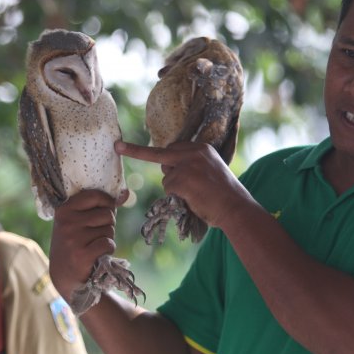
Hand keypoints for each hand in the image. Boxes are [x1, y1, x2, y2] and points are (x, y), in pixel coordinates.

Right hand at [49, 190, 118, 301]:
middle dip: (108, 225)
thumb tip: (126, 193)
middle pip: (108, 214)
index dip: (107, 204)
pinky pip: (108, 244)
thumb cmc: (75, 242)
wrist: (63, 274)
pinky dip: (108, 250)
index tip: (103, 212)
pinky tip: (96, 254)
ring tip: (93, 245)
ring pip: (110, 230)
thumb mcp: (79, 220)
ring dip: (107, 238)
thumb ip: (100, 205)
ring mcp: (73, 239)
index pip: (96, 195)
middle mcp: (67, 222)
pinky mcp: (82, 255)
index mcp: (65, 209)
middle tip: (95, 235)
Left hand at [115, 140, 249, 229]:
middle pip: (163, 155)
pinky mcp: (182, 179)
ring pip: (167, 177)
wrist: (236, 208)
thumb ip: (192, 165)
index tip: (120, 145)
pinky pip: (169, 189)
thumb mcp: (211, 171)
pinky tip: (193, 199)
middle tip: (118, 146)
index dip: (156, 154)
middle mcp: (194, 152)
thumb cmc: (224, 196)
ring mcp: (187, 165)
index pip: (172, 147)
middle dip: (140, 154)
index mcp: (201, 148)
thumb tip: (168, 169)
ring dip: (175, 189)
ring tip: (197, 196)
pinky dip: (177, 198)